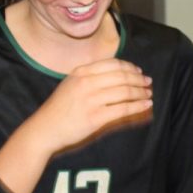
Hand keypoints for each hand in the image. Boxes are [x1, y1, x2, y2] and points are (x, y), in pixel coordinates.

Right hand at [32, 57, 152, 152]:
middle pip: (122, 76)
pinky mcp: (96, 117)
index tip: (138, 72)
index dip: (129, 67)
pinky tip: (146, 105)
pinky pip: (123, 109)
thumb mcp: (70, 83)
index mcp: (81, 72)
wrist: (44, 129)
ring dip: (141, 92)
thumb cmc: (58, 108)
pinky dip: (138, 106)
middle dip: (139, 79)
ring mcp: (91, 99)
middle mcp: (87, 82)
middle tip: (148, 82)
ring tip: (148, 94)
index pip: (113, 64)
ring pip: (125, 91)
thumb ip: (89, 76)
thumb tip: (115, 75)